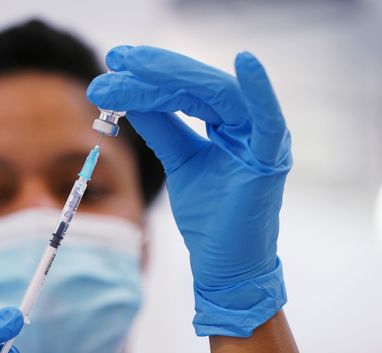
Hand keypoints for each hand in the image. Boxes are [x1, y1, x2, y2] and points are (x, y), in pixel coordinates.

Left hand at [87, 46, 289, 336]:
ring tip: (134, 64)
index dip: (151, 74)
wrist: (224, 264)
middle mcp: (247, 125)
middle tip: (115, 58)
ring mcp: (261, 140)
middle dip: (155, 70)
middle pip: (200, 86)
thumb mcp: (180, 161)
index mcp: (228, 124)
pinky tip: (245, 62)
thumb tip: (130, 92)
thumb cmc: (209, 216)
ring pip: (219, 95)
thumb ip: (162, 127)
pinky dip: (260, 91)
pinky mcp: (269, 161)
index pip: (186, 90)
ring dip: (174, 76)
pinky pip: (268, 122)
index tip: (113, 62)